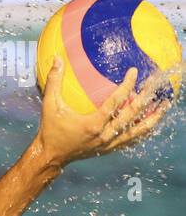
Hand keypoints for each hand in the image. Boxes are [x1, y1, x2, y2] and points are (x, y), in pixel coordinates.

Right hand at [37, 58, 172, 166]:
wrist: (51, 155)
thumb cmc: (50, 130)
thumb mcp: (50, 105)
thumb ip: (54, 82)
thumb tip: (57, 59)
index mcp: (92, 124)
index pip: (115, 102)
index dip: (126, 86)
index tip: (134, 72)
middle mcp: (104, 134)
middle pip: (131, 115)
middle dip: (145, 99)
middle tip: (154, 85)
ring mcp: (109, 143)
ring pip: (137, 130)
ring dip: (152, 117)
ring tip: (164, 105)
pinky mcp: (110, 148)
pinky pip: (132, 139)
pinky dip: (144, 131)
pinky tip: (152, 123)